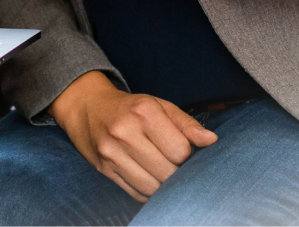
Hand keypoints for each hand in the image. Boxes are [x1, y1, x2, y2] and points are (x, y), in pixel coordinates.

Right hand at [48, 72, 217, 200]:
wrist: (87, 107)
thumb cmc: (130, 108)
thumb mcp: (159, 106)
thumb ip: (186, 124)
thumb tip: (211, 141)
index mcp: (144, 112)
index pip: (181, 151)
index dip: (187, 154)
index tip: (182, 149)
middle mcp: (125, 132)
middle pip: (167, 171)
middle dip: (176, 171)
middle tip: (173, 162)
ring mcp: (112, 153)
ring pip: (152, 187)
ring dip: (162, 184)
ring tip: (161, 169)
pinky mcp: (104, 169)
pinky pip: (136, 193)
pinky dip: (148, 190)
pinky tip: (147, 175)